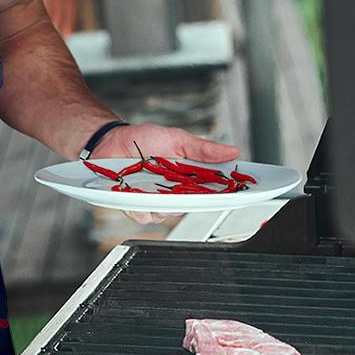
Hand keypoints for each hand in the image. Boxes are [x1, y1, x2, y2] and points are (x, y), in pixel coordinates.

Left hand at [92, 123, 240, 225]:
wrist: (111, 140)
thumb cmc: (143, 140)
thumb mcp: (177, 139)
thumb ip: (203, 150)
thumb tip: (232, 151)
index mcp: (188, 178)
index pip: (213, 191)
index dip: (228, 194)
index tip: (243, 192)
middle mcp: (174, 193)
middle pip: (193, 206)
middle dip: (196, 198)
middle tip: (191, 185)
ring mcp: (155, 202)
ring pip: (169, 214)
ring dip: (165, 200)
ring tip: (156, 182)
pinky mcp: (135, 206)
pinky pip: (145, 215)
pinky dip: (143, 205)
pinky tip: (138, 191)